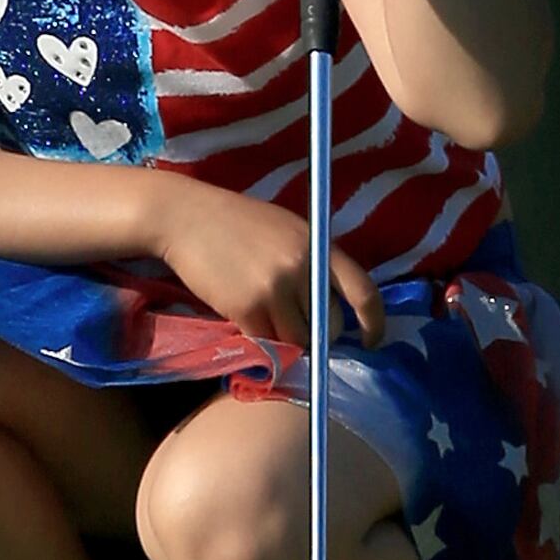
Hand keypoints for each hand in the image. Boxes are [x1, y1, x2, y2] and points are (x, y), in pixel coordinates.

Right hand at [151, 176, 383, 352]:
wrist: (185, 217)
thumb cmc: (237, 223)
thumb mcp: (287, 230)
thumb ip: (313, 263)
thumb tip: (330, 307)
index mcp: (319, 245)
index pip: (364, 291)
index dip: (373, 323)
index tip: (371, 341)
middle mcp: (302, 267)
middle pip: (330, 325)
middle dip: (318, 334)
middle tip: (297, 328)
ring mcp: (275, 289)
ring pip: (298, 340)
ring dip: (287, 341)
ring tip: (267, 321)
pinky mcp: (247, 307)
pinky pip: (267, 341)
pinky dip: (262, 340)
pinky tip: (247, 322)